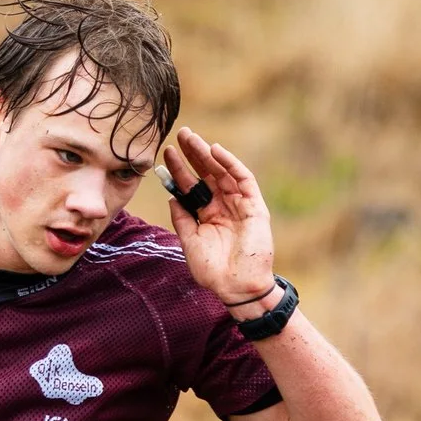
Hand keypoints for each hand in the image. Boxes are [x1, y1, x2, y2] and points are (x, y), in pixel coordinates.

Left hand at [161, 127, 276, 312]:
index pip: (191, 186)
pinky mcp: (254, 207)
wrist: (237, 287)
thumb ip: (182, 219)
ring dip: (208, 154)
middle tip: (180, 134)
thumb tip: (172, 197)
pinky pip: (243, 180)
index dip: (179, 170)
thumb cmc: (213, 271)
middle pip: (206, 174)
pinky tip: (216, 152)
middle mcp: (222, 206)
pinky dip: (231, 164)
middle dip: (193, 154)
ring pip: (222, 172)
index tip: (166, 154)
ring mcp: (239, 205)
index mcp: (206, 215)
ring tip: (192, 138)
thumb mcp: (190, 242)